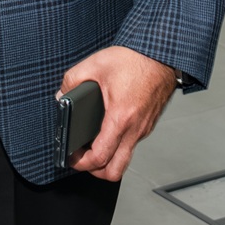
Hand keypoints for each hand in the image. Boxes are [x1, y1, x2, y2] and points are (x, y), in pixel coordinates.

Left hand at [58, 45, 177, 181]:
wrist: (163, 53)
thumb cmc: (135, 58)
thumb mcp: (96, 64)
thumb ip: (72, 80)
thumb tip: (62, 95)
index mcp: (120, 117)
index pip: (100, 157)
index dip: (81, 164)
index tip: (71, 158)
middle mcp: (135, 128)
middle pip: (115, 171)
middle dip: (95, 171)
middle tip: (82, 158)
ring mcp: (144, 128)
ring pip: (125, 158)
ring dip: (108, 158)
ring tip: (93, 145)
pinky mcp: (148, 123)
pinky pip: (132, 143)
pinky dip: (118, 144)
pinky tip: (108, 130)